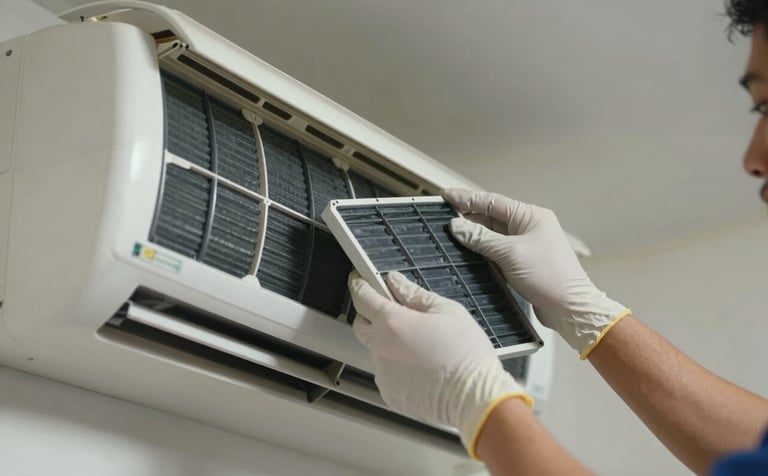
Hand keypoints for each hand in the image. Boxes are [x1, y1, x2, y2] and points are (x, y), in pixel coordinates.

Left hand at [349, 271, 531, 458]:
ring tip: (421, 348)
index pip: (363, 298)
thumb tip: (396, 282)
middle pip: (361, 325)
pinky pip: (387, 374)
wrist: (474, 398)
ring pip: (377, 352)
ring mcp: (383, 374)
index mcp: (393, 323)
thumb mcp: (446, 310)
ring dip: (389, 345)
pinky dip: (398, 368)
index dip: (359, 285)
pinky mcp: (390, 394)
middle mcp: (381, 348)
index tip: (360, 281)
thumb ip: (414, 294)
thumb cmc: (466, 354)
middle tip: (394, 314)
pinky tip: (421, 368)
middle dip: (370, 316)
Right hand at [442, 188, 629, 358]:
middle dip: (467, 216)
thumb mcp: (510, 254)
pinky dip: (482, 250)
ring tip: (451, 233)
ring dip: (474, 235)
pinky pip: (497, 250)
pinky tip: (468, 252)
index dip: (466, 198)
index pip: (492, 201)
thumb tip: (457, 226)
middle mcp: (529, 227)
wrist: (570, 308)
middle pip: (491, 217)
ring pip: (493, 235)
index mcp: (531, 216)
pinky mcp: (523, 262)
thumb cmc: (550, 278)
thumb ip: (481, 238)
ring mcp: (526, 245)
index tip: (446, 195)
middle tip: (442, 216)